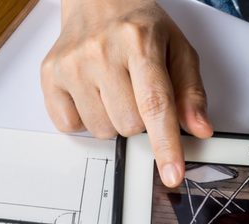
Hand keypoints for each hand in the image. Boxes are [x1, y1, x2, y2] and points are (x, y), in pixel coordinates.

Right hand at [41, 0, 212, 185]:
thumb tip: (198, 128)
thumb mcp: (176, 48)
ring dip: (111, 120)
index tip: (171, 173)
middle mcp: (102, 51)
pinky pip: (70, 126)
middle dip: (136, 120)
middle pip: (127, 125)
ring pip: (100, 131)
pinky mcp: (50, 75)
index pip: (155, 105)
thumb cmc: (138, 26)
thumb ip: (190, 91)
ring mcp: (72, 64)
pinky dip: (84, 118)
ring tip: (111, 89)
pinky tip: (89, 92)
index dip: (165, 144)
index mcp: (139, 40)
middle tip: (133, 91)